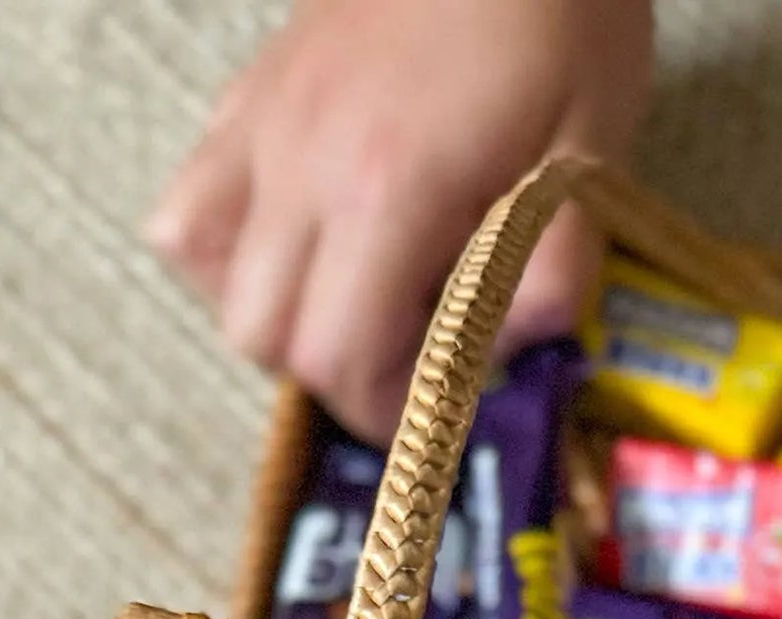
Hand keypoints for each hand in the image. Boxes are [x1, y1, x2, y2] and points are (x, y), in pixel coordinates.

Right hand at [149, 0, 652, 442]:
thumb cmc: (558, 19)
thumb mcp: (590, 157)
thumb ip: (551, 275)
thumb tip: (515, 357)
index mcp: (388, 190)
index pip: (339, 358)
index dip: (387, 415)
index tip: (441, 417)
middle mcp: (302, 164)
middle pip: (266, 335)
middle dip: (338, 377)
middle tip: (414, 366)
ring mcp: (262, 124)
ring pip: (210, 276)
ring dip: (278, 318)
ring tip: (357, 306)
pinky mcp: (249, 94)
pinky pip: (191, 201)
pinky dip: (227, 252)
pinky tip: (299, 248)